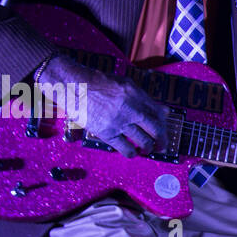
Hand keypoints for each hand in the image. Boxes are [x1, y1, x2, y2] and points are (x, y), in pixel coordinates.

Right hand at [40, 56, 169, 157]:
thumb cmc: (97, 83)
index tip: (164, 130)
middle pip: (156, 129)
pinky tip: (132, 152)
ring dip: (148, 148)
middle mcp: (130, 107)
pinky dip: (132, 152)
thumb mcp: (123, 83)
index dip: (164, 124)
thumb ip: (143, 97)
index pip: (158, 113)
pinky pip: (126, 148)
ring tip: (147, 149)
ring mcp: (119, 121)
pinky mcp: (107, 132)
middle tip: (162, 146)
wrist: (72, 86)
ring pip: (143, 140)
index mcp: (136, 93)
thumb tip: (164, 111)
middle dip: (162, 140)